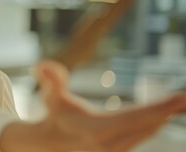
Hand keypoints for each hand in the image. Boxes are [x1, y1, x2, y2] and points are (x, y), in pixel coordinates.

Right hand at [35, 61, 185, 151]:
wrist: (50, 145)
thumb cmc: (55, 118)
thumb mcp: (51, 98)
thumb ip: (50, 80)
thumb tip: (39, 66)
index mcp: (97, 131)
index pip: (135, 117)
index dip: (160, 107)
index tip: (180, 98)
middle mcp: (111, 144)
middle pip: (148, 125)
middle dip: (170, 109)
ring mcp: (117, 150)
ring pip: (147, 131)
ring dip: (165, 116)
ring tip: (181, 102)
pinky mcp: (120, 150)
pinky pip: (143, 134)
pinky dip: (155, 122)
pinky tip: (167, 112)